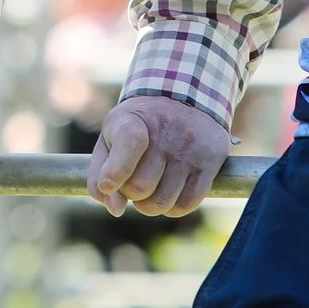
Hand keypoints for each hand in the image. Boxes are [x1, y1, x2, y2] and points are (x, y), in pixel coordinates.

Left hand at [87, 95, 233, 216]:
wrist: (184, 98)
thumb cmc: (137, 127)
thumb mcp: (110, 137)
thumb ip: (98, 175)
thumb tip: (116, 210)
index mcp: (133, 120)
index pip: (129, 143)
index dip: (115, 171)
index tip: (108, 185)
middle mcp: (165, 132)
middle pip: (139, 189)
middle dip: (130, 194)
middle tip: (133, 181)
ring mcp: (190, 148)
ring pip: (162, 202)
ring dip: (150, 206)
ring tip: (150, 189)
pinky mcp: (209, 162)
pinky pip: (187, 204)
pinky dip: (172, 209)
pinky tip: (168, 195)